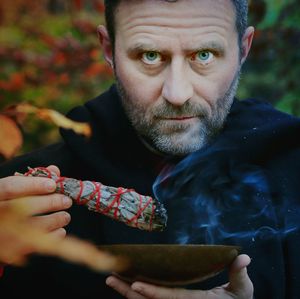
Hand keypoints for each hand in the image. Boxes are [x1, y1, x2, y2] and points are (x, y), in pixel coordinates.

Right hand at [0, 165, 71, 263]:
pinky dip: (51, 237)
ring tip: (65, 216)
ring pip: (31, 228)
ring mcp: (1, 235)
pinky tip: (60, 230)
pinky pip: (34, 245)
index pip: (11, 187)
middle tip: (66, 201)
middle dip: (50, 203)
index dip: (34, 185)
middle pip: (24, 207)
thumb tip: (54, 170)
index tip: (53, 185)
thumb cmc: (5, 206)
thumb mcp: (11, 191)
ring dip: (55, 220)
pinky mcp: (8, 252)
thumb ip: (31, 179)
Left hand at [106, 254, 252, 298]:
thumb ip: (240, 275)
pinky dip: (137, 295)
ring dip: (127, 293)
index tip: (134, 285)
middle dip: (128, 292)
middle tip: (110, 277)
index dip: (152, 293)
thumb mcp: (242, 293)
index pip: (170, 298)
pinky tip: (125, 285)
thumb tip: (244, 257)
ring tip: (111, 279)